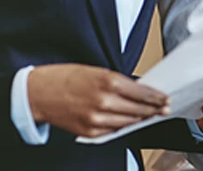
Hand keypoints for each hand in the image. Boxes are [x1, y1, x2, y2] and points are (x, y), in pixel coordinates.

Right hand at [28, 63, 169, 138]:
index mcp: (108, 81)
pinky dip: (123, 126)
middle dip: (154, 109)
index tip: (164, 98)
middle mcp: (105, 101)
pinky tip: (129, 121)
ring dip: (141, 119)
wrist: (38, 93)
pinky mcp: (90, 131)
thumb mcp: (95, 70)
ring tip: (150, 115)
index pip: (142, 92)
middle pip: (139, 109)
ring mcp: (97, 119)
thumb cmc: (65, 78)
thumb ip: (118, 81)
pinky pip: (114, 131)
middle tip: (164, 108)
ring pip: (129, 122)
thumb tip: (138, 89)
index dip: (156, 97)